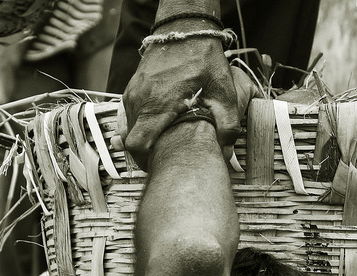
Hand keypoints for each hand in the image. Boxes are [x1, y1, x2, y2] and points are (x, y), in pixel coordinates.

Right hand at [122, 28, 257, 167]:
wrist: (185, 31)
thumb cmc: (205, 61)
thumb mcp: (224, 93)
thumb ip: (227, 125)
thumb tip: (226, 153)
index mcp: (158, 104)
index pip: (137, 144)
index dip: (145, 160)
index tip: (159, 163)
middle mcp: (140, 99)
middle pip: (132, 140)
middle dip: (147, 152)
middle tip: (167, 156)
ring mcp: (133, 92)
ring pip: (130, 128)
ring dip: (145, 137)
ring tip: (166, 139)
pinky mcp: (132, 88)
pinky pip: (131, 114)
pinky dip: (143, 124)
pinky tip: (161, 123)